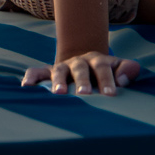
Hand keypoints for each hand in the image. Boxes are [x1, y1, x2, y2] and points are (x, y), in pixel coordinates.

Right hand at [22, 50, 141, 96]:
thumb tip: (123, 79)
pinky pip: (36, 72)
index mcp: (97, 60)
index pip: (103, 67)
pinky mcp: (47, 72)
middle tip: (85, 94)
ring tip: (58, 94)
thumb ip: (127, 70)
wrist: (84, 63)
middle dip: (82, 81)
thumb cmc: (106, 73)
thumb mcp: (118, 68)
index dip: (107, 80)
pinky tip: (26, 87)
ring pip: (58, 71)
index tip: (111, 95)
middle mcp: (78, 61)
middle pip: (80, 68)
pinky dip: (31, 78)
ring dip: (58, 81)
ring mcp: (62, 66)